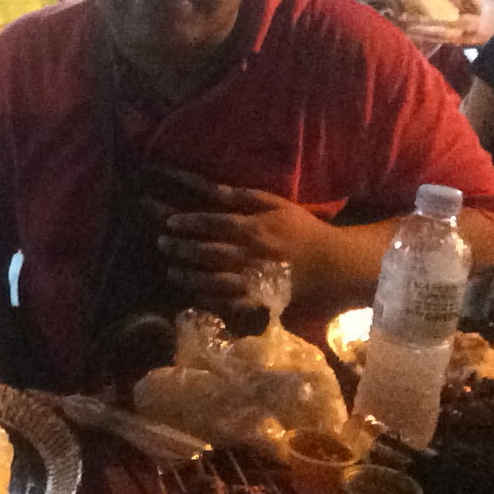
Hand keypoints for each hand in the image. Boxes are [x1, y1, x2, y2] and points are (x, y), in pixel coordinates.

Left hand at [153, 171, 335, 311]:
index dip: (189, 223)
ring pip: (213, 280)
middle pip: (208, 252)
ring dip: (189, 276)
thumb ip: (245, 197)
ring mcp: (253, 281)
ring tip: (171, 271)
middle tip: (162, 244)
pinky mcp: (258, 301)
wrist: (332, 264)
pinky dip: (209, 299)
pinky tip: (194, 294)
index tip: (171, 223)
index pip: (213, 224)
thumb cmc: (301, 230)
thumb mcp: (277, 205)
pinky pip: (229, 303)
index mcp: (253, 229)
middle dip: (181, 248)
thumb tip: (214, 190)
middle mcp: (249, 255)